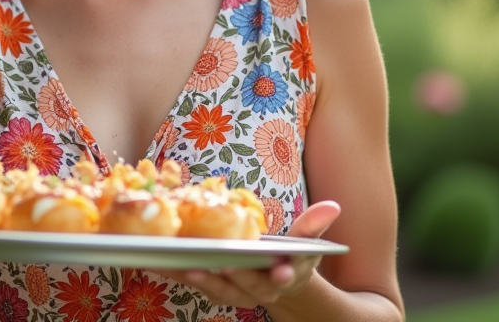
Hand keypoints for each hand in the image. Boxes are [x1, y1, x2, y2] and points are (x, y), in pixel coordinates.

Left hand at [154, 201, 340, 308]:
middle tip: (224, 264)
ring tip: (187, 266)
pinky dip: (182, 273)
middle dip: (237, 277)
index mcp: (285, 275)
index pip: (286, 277)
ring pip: (220, 290)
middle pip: (249, 286)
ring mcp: (237, 292)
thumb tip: (333, 206)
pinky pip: (198, 283)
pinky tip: (165, 261)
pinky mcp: (214, 288)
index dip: (284, 274)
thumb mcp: (306, 241)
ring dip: (203, 279)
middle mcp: (262, 289)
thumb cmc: (291, 255)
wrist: (274, 280)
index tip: (282, 270)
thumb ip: (314, 225)